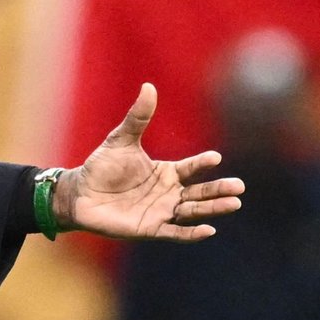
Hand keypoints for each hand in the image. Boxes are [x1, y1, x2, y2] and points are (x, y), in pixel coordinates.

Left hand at [52, 83, 243, 241]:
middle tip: (239, 186)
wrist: (80, 193)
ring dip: (212, 209)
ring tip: (233, 204)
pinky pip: (175, 232)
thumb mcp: (121, 139)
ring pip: (193, 211)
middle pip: (199, 192)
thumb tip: (148, 86)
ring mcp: (161, 212)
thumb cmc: (102, 166)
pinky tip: (208, 230)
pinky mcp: (151, 229)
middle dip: (219, 189)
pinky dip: (192, 233)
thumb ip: (138, 117)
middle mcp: (169, 193)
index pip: (190, 168)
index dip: (202, 163)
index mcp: (166, 172)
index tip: (215, 157)